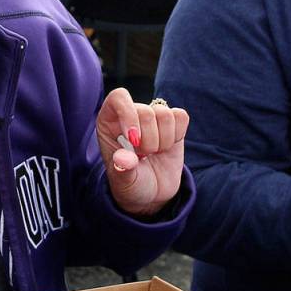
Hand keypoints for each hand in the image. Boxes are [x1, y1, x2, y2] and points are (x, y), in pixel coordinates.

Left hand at [96, 88, 188, 216]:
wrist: (151, 193)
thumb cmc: (130, 184)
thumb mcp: (123, 182)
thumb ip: (122, 170)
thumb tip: (123, 159)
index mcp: (109, 122)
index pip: (118, 98)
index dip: (128, 115)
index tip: (133, 140)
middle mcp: (130, 114)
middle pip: (145, 111)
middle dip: (148, 140)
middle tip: (143, 156)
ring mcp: (152, 118)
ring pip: (165, 114)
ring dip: (163, 140)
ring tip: (154, 153)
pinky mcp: (173, 123)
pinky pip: (181, 116)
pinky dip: (177, 135)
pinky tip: (167, 146)